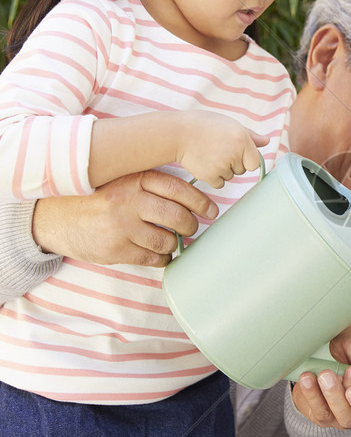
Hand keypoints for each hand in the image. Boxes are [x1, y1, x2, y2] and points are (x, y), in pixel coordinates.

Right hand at [32, 170, 218, 266]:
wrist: (54, 217)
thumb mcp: (120, 180)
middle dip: (191, 225)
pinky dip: (162, 257)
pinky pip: (152, 258)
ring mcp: (120, 226)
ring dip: (175, 243)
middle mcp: (128, 200)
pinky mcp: (115, 250)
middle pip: (177, 216)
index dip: (200, 201)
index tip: (210, 210)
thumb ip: (150, 184)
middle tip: (190, 228)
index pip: (177, 189)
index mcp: (133, 179)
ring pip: (167, 239)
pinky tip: (159, 253)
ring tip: (172, 241)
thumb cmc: (95, 198)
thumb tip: (192, 197)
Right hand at [175, 111, 268, 188]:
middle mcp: (235, 153)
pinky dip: (213, 177)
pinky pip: (219, 183)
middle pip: (242, 170)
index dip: (245, 158)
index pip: (254, 162)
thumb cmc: (204, 126)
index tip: (235, 153)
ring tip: (208, 154)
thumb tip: (267, 141)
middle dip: (233, 163)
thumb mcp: (229, 124)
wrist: (178, 133)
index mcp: (242, 138)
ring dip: (222, 170)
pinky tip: (204, 163)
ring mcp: (223, 165)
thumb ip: (250, 135)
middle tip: (217, 150)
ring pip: (230, 176)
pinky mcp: (210, 176)